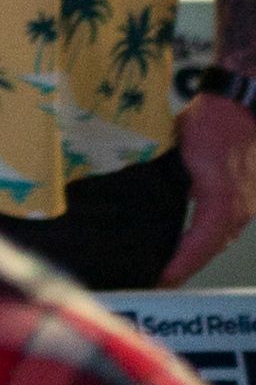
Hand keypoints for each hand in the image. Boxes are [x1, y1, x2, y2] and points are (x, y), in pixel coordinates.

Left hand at [163, 90, 255, 284]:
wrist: (244, 104)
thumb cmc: (213, 122)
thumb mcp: (181, 150)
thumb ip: (166, 177)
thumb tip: (139, 198)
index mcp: (220, 200)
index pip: (199, 244)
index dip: (180, 265)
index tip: (162, 280)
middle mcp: (237, 208)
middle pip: (210, 247)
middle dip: (185, 266)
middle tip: (157, 280)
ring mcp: (244, 203)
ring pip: (219, 237)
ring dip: (196, 252)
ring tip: (169, 266)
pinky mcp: (245, 194)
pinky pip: (225, 224)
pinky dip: (206, 236)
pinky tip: (189, 240)